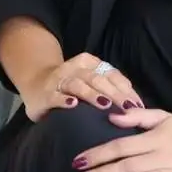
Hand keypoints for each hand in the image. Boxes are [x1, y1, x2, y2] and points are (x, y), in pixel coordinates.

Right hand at [19, 53, 143, 122]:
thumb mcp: (91, 82)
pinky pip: (55, 96)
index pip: (111, 74)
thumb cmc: (70, 87)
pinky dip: (64, 100)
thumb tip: (136, 102)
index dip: (125, 89)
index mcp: (88, 62)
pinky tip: (73, 105)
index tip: (137, 105)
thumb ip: (111, 87)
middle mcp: (73, 68)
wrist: (34, 86)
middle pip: (97, 79)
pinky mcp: (45, 94)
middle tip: (128, 109)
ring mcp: (58, 80)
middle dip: (115, 94)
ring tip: (105, 105)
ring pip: (78, 85)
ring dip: (92, 94)